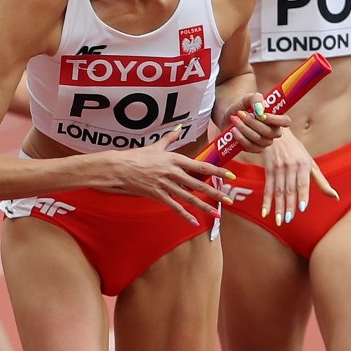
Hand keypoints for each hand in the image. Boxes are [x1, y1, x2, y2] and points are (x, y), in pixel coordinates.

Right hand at [112, 127, 235, 222]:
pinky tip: (194, 221)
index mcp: (174, 159)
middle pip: (199, 185)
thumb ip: (169, 138)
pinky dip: (184, 215)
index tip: (230, 175)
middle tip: (230, 200)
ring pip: (189, 198)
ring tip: (217, 214)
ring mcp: (166, 185)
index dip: (217, 171)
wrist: (119, 168)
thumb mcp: (155, 146)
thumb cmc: (136, 156)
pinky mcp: (158, 195)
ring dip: (204, 206)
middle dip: (216, 193)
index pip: (201, 166)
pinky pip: (174, 207)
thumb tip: (178, 129)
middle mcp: (173, 173)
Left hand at [217, 91, 289, 154]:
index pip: (285, 121)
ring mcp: (264, 141)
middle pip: (269, 132)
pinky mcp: (254, 148)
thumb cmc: (243, 105)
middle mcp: (273, 131)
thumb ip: (256, 99)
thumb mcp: (248, 98)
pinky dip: (241, 138)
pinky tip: (233, 130)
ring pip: (259, 139)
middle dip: (253, 123)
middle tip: (240, 113)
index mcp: (276, 118)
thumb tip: (260, 110)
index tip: (262, 115)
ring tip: (235, 119)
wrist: (230, 114)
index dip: (276, 120)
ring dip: (244, 129)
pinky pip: (250, 147)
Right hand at [260, 131, 338, 225]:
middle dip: (288, 205)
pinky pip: (268, 188)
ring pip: (278, 191)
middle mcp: (291, 166)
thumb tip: (336, 197)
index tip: (302, 208)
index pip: (303, 183)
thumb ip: (322, 182)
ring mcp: (278, 167)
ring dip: (278, 206)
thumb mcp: (310, 164)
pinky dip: (266, 201)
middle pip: (289, 189)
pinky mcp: (268, 169)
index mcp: (304, 164)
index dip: (302, 195)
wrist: (277, 133)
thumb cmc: (297, 151)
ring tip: (279, 220)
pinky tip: (265, 212)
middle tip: (288, 220)